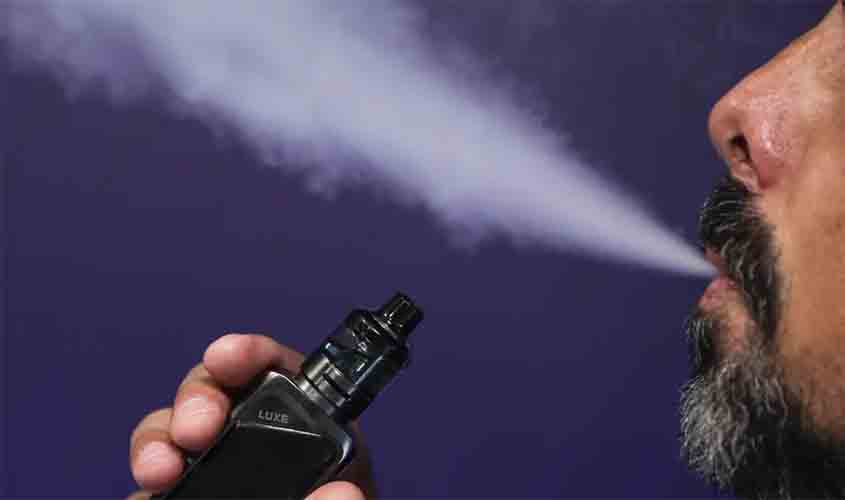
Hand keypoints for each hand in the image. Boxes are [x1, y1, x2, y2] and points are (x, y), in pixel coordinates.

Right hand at [128, 334, 376, 499]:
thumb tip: (340, 495)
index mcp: (315, 439)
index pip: (285, 374)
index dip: (254, 354)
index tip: (228, 357)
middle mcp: (261, 448)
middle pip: (219, 395)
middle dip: (198, 396)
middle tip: (195, 429)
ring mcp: (219, 476)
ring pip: (173, 437)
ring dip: (158, 441)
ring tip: (159, 469)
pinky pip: (154, 488)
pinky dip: (143, 488)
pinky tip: (147, 496)